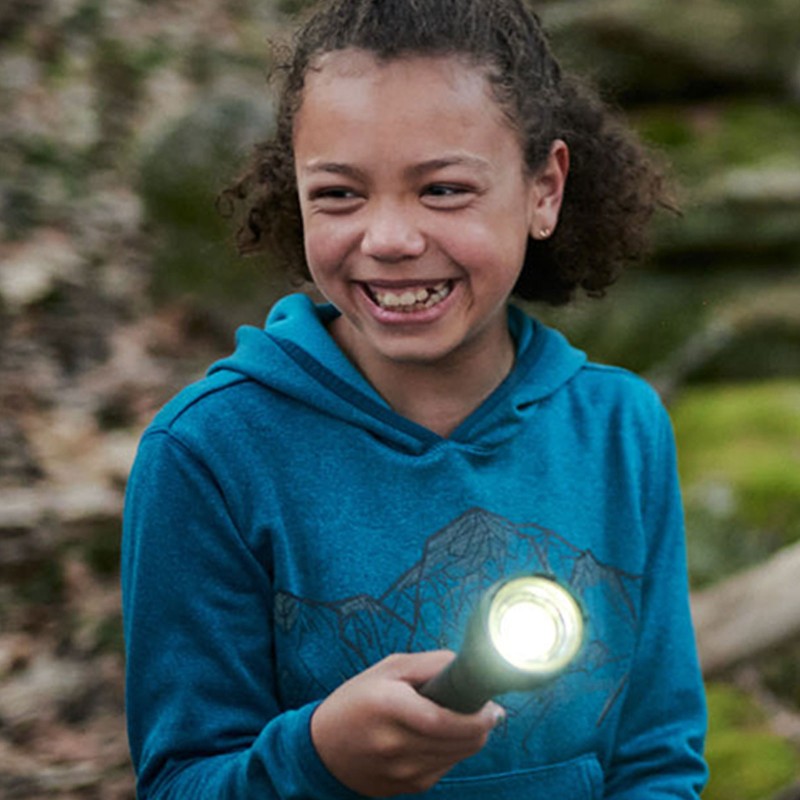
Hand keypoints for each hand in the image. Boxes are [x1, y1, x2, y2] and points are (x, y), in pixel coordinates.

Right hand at [310, 651, 503, 796]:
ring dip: (469, 738)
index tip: (492, 705)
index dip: (477, 716)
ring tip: (461, 718)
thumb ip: (429, 665)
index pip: (445, 720)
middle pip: (460, 741)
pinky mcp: (407, 787)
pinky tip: (439, 737)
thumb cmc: (356, 701)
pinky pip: (445, 768)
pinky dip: (451, 751)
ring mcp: (402, 771)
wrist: (321, 750)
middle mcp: (395, 744)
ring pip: (458, 756)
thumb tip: (467, 667)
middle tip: (483, 707)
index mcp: (388, 706)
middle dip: (481, 724)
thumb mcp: (387, 669)